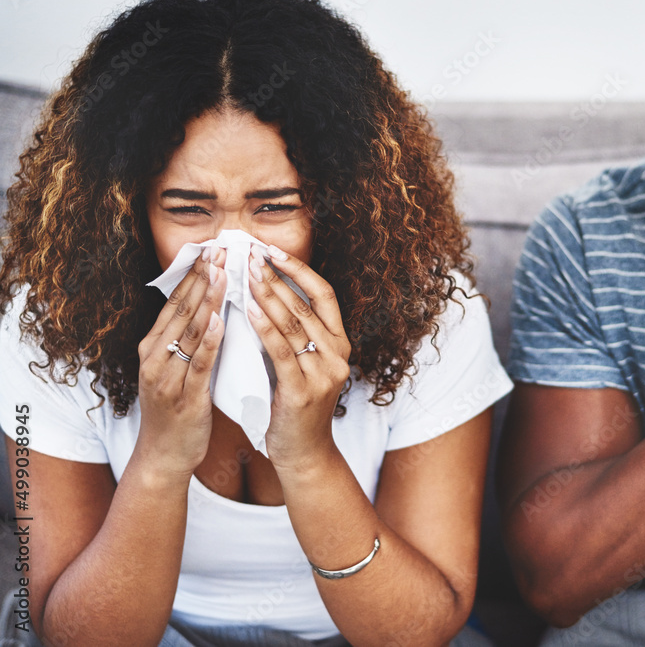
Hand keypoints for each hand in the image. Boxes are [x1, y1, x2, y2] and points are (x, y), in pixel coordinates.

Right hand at [136, 245, 226, 478]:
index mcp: (153, 345)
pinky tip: (222, 320)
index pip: (174, 301)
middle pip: (180, 309)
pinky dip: (210, 340)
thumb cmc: (178, 409)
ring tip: (223, 273)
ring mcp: (166, 377)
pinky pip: (198, 363)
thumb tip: (212, 303)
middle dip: (202, 277)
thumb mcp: (178, 367)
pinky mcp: (183, 397)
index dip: (194, 273)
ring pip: (189, 331)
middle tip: (220, 249)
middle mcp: (154, 356)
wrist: (164, 456)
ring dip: (207, 300)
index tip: (212, 248)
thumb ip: (191, 338)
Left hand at [245, 244, 351, 469]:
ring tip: (246, 275)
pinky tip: (248, 311)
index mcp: (340, 344)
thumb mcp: (303, 364)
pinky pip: (281, 352)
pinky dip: (264, 328)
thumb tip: (264, 293)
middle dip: (277, 277)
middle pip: (307, 305)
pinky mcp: (303, 392)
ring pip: (294, 325)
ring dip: (268, 296)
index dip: (299, 269)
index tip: (273, 250)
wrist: (303, 453)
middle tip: (252, 255)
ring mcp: (323, 374)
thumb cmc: (296, 406)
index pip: (324, 295)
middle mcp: (338, 355)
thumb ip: (294, 334)